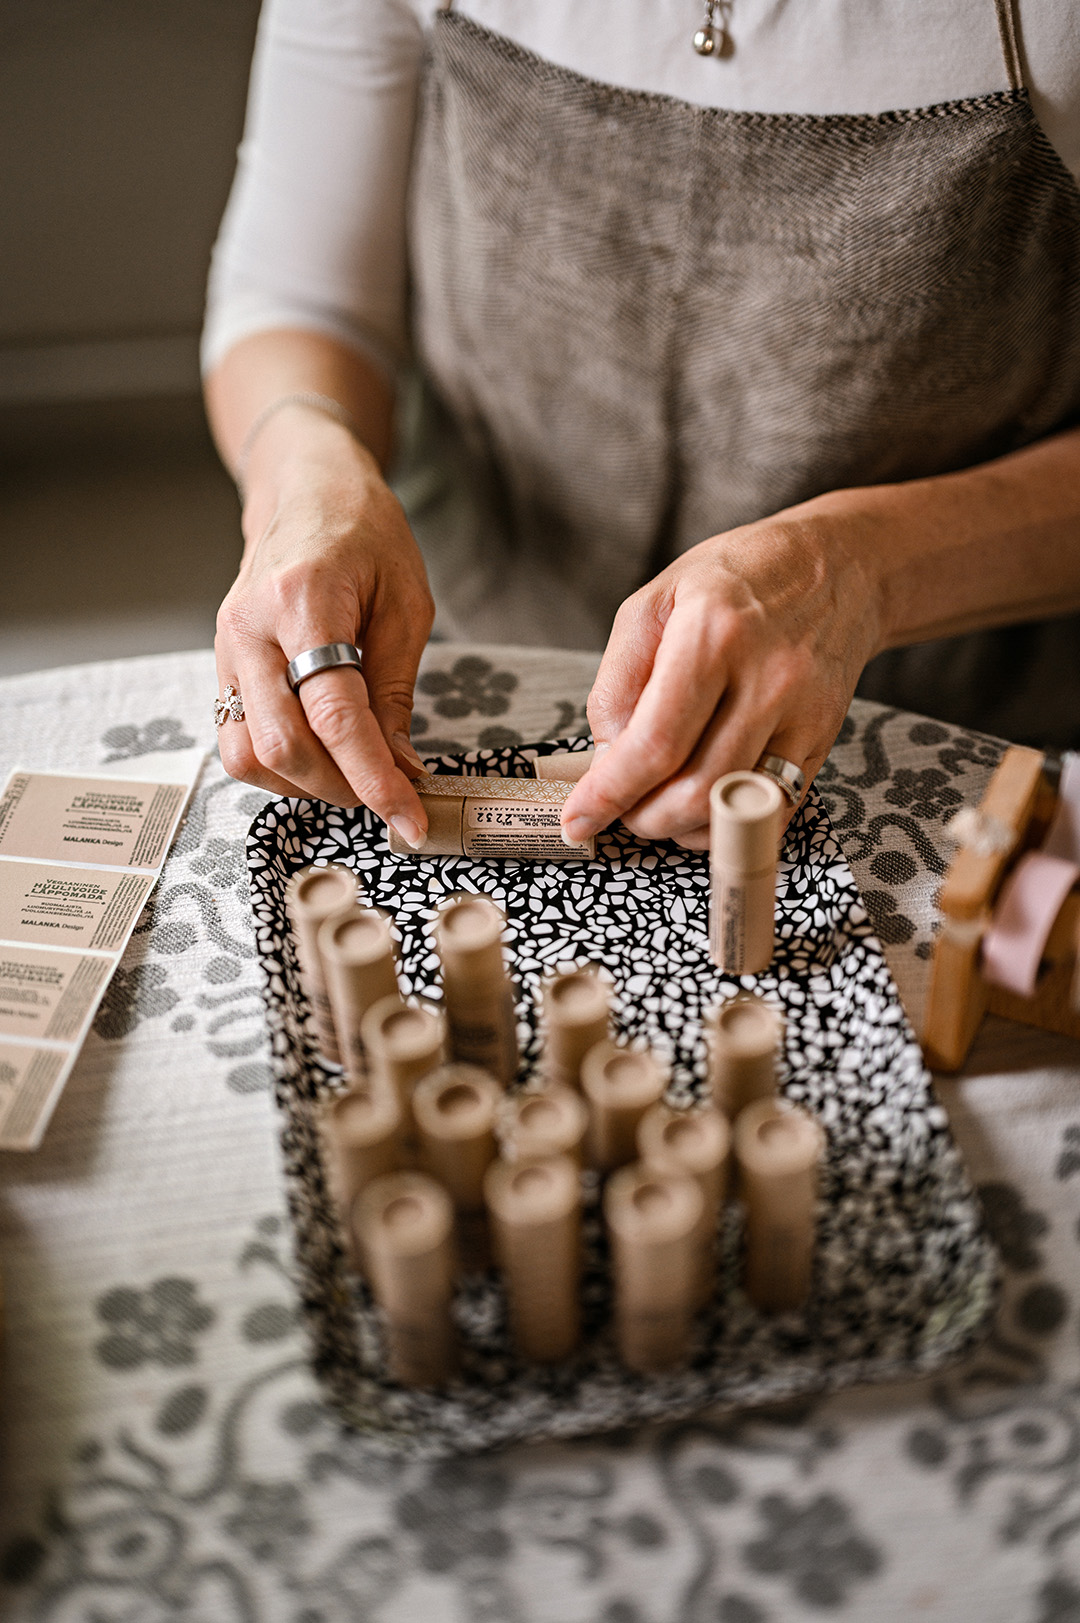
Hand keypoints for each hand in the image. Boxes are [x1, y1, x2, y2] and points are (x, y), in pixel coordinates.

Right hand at [214, 413, 434, 846]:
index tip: (410, 817)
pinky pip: (238, 739)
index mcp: (304, 601)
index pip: (335, 715)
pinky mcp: (220, 664)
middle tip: (387, 796)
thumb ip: (396, 689)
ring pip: (246, 755)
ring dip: (304, 785)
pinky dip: (281, 767)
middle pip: (281, 746)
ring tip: (354, 775)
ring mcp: (225, 647)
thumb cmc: (366, 534)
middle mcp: (250, 627)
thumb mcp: (407, 604)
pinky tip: (323, 757)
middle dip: (340, 788)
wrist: (306, 488)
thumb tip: (401, 769)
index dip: (373, 778)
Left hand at [560, 501, 883, 849]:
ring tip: (653, 805)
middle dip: (641, 818)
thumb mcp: (654, 601)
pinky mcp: (822, 738)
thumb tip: (607, 756)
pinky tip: (698, 809)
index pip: (655, 742)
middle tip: (618, 809)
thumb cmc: (736, 579)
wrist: (837, 568)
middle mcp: (766, 679)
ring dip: (679, 827)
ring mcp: (802, 714)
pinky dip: (724, 826)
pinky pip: (771, 810)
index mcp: (713, 635)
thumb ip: (618, 680)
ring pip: (732, 809)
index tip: (578, 820)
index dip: (610, 793)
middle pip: (696, 788)